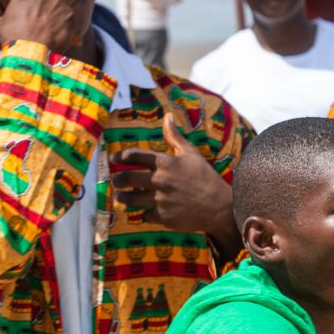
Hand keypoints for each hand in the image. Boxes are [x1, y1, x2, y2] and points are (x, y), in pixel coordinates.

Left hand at [111, 113, 230, 233]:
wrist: (220, 207)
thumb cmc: (205, 177)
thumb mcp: (191, 154)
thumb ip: (174, 136)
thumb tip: (167, 116)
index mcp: (165, 163)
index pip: (134, 156)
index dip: (120, 157)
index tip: (114, 159)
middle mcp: (160, 180)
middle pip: (126, 179)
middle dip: (117, 180)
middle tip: (115, 181)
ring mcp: (160, 200)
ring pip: (130, 199)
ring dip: (122, 197)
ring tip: (120, 197)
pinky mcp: (163, 217)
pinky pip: (145, 215)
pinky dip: (144, 213)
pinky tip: (146, 210)